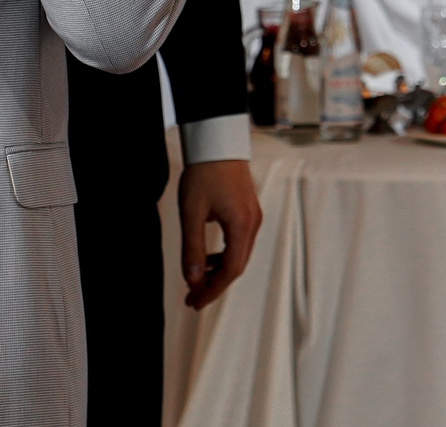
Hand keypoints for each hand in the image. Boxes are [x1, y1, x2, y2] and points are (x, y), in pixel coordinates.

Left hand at [177, 157, 262, 308]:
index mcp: (241, 226)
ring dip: (219, 271)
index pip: (230, 271)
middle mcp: (252, 224)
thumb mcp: (192, 214)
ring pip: (239, 255)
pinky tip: (208, 257)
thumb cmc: (204, 174)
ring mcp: (253, 217)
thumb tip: (193, 280)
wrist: (217, 143)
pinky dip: (224, 255)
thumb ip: (193, 249)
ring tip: (197, 279)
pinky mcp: (249, 211)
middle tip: (192, 298)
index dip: (212, 291)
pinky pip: (240, 242)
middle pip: (237, 266)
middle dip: (215, 285)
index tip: (194, 302)